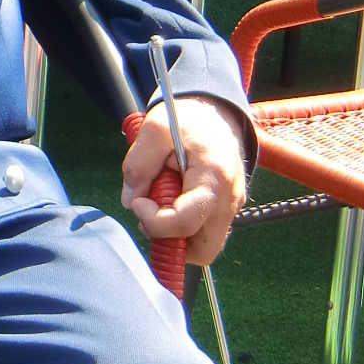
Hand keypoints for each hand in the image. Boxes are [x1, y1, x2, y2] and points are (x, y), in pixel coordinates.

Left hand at [120, 95, 246, 265]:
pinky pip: (204, 235)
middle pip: (203, 250)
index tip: (138, 201)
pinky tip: (173, 200)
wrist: (214, 113)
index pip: (185, 222)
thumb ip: (138, 164)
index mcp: (214, 177)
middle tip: (152, 210)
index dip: (154, 221)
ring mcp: (232, 208)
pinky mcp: (226, 212)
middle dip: (169, 239)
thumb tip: (130, 201)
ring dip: (176, 235)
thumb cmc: (187, 120)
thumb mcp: (155, 128)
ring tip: (162, 202)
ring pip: (204, 247)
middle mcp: (230, 200)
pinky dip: (183, 228)